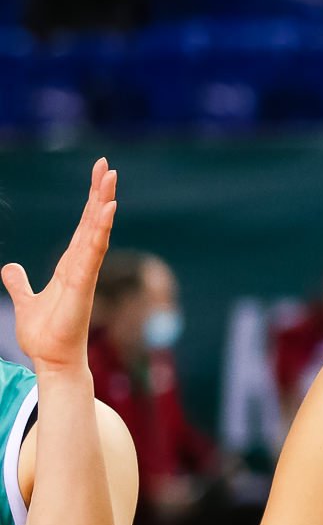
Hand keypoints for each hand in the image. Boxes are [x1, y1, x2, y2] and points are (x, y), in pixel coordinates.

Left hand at [3, 159, 116, 374]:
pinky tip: (107, 210)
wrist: (51, 358)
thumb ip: (19, 283)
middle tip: (107, 166)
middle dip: (100, 193)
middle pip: (93, 221)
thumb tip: (10, 268)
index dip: (90, 201)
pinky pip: (93, 252)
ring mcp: (84, 273)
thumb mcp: (25, 300)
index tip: (98, 176)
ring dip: (104, 204)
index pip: (83, 226)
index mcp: (70, 265)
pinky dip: (100, 230)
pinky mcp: (82, 284)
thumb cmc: (45, 334)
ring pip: (96, 231)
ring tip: (111, 180)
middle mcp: (81, 264)